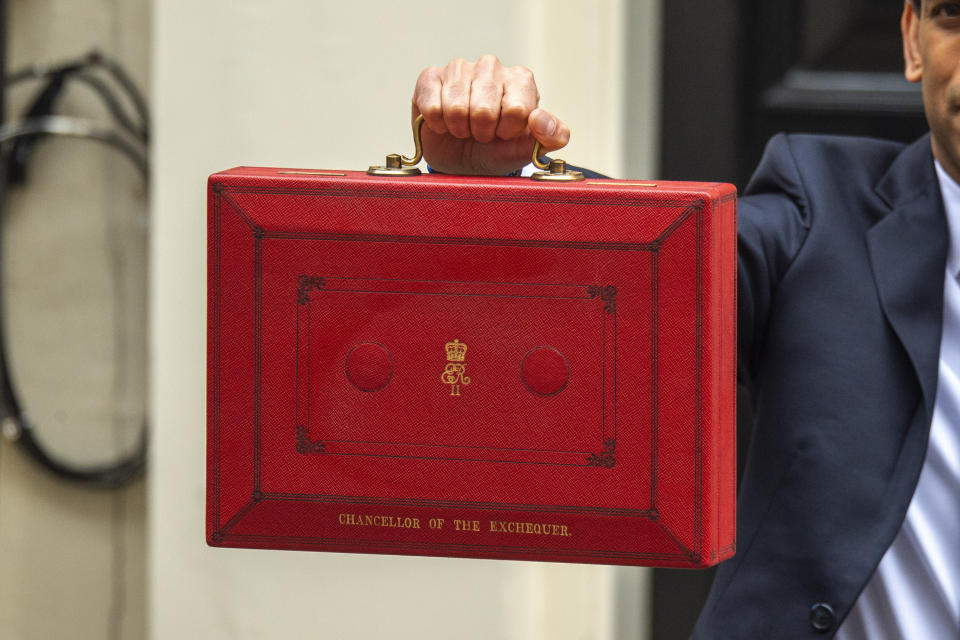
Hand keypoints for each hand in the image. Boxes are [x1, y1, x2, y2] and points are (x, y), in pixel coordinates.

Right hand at [412, 55, 569, 174]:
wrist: (461, 160)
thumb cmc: (497, 149)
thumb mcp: (529, 149)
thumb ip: (552, 136)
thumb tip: (539, 119)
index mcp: (521, 80)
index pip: (517, 110)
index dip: (506, 131)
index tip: (504, 134)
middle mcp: (492, 67)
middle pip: (484, 109)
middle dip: (481, 132)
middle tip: (481, 133)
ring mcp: (459, 68)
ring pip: (456, 107)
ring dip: (458, 128)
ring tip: (463, 128)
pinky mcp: (430, 77)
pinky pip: (431, 105)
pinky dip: (436, 123)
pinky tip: (443, 122)